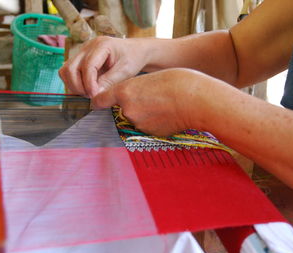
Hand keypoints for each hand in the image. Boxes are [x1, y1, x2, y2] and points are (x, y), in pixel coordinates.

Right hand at [59, 36, 147, 96]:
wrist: (135, 51)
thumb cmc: (132, 58)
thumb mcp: (125, 71)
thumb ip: (109, 82)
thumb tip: (95, 95)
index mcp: (102, 45)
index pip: (88, 65)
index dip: (89, 83)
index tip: (94, 95)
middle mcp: (88, 46)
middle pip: (71, 67)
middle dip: (78, 86)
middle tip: (91, 96)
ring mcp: (82, 52)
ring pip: (66, 70)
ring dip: (74, 85)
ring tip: (89, 93)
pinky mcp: (80, 59)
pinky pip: (68, 72)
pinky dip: (73, 82)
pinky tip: (86, 88)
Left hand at [92, 68, 207, 136]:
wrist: (195, 99)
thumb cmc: (176, 83)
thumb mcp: (148, 79)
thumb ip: (134, 90)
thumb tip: (128, 100)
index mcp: (125, 92)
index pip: (101, 100)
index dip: (99, 102)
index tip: (97, 103)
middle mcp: (127, 110)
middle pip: (122, 110)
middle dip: (132, 106)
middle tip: (150, 98)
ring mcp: (139, 124)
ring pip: (136, 119)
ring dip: (145, 115)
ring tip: (163, 105)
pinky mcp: (150, 133)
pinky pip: (148, 128)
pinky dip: (154, 123)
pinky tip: (168, 115)